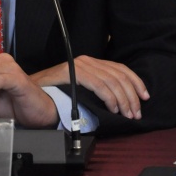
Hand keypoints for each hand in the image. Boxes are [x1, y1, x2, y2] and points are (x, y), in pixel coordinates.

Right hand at [31, 55, 148, 119]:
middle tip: (136, 113)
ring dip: (123, 100)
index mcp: (90, 63)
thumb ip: (96, 89)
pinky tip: (112, 109)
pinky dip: (110, 99)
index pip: (120, 69)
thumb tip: (119, 100)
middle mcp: (87, 61)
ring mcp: (80, 65)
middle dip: (132, 96)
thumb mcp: (80, 89)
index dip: (136, 82)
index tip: (145, 97)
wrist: (31, 92)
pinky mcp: (74, 73)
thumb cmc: (53, 95)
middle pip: (119, 76)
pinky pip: (99, 86)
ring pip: (112, 81)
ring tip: (127, 114)